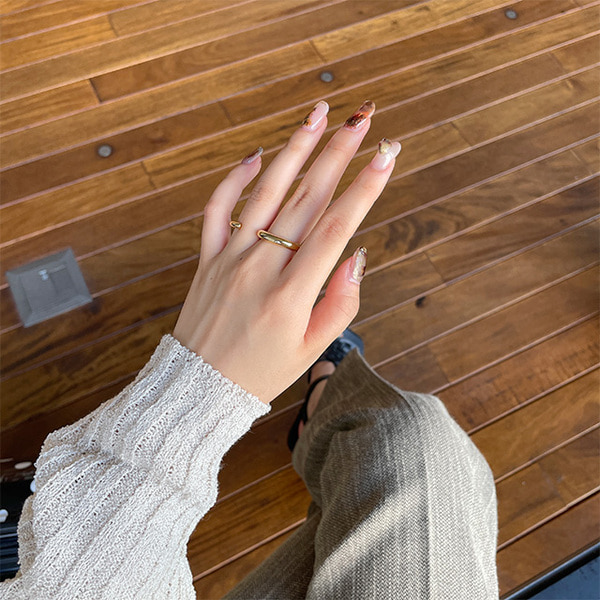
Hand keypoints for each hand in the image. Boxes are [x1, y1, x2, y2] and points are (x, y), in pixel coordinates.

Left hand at [173, 100, 399, 403]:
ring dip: (294, 150)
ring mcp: (230, 258)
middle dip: (338, 153)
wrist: (199, 387)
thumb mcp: (312, 349)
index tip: (387, 154)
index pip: (336, 228)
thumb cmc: (262, 372)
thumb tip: (355, 254)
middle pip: (306, 199)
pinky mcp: (207, 258)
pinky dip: (235, 179)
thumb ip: (341, 302)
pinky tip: (257, 154)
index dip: (364, 188)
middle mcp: (261, 268)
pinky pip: (218, 209)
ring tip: (318, 115)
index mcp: (291, 294)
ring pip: (265, 193)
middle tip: (362, 118)